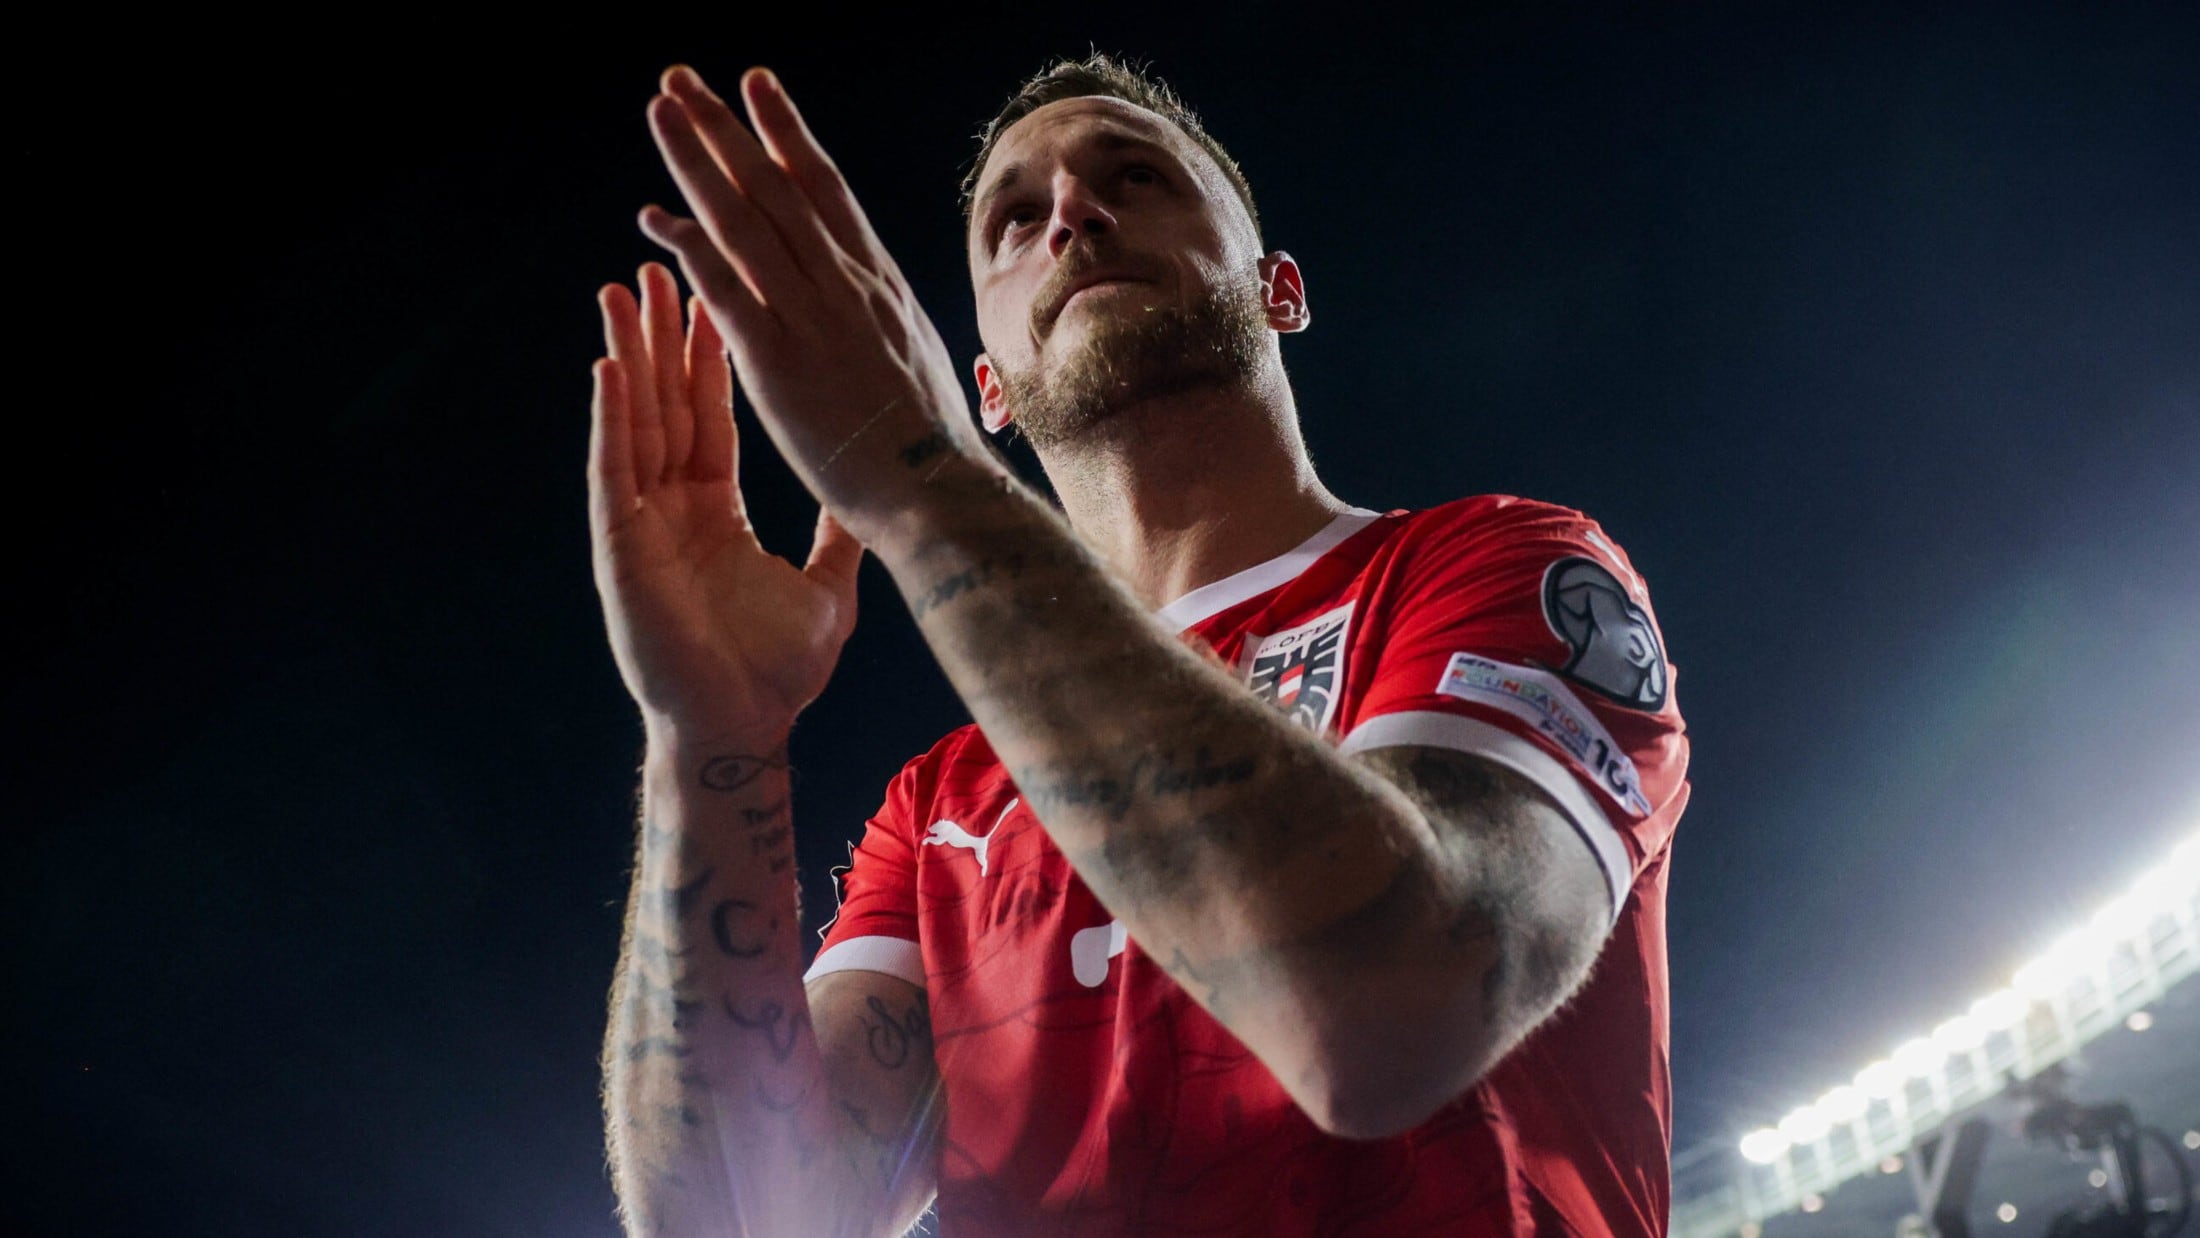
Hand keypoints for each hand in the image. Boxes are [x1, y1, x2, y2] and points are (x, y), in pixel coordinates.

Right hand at [589, 262, 862, 737]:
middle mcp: (672, 507)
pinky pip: (614, 471)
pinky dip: (611, 420)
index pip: (710, 414)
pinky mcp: (620, 547)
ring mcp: (641, 524)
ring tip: (624, 289)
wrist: (745, 726)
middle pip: (666, 403)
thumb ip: (840, 532)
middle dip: (662, 335)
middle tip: (658, 262)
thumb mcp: (826, 583)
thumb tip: (873, 491)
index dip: (709, 356)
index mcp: (716, 510)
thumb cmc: (777, 670)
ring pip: (634, 422)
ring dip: (628, 355)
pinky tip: (609, 368)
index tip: (712, 292)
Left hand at [634, 65, 1003, 545]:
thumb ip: (888, 323)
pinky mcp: (778, 361)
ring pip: (746, 220)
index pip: (826, 189)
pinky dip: (690, 247)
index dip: (786, 133)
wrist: (939, 491)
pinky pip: (727, 288)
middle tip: (682, 78)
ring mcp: (812, 318)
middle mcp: (846, 285)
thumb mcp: (921, 361)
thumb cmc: (934, 448)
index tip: (757, 87)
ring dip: (698, 160)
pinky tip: (654, 218)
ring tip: (660, 111)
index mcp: (880, 285)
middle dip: (726, 126)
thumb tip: (881, 305)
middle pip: (776, 185)